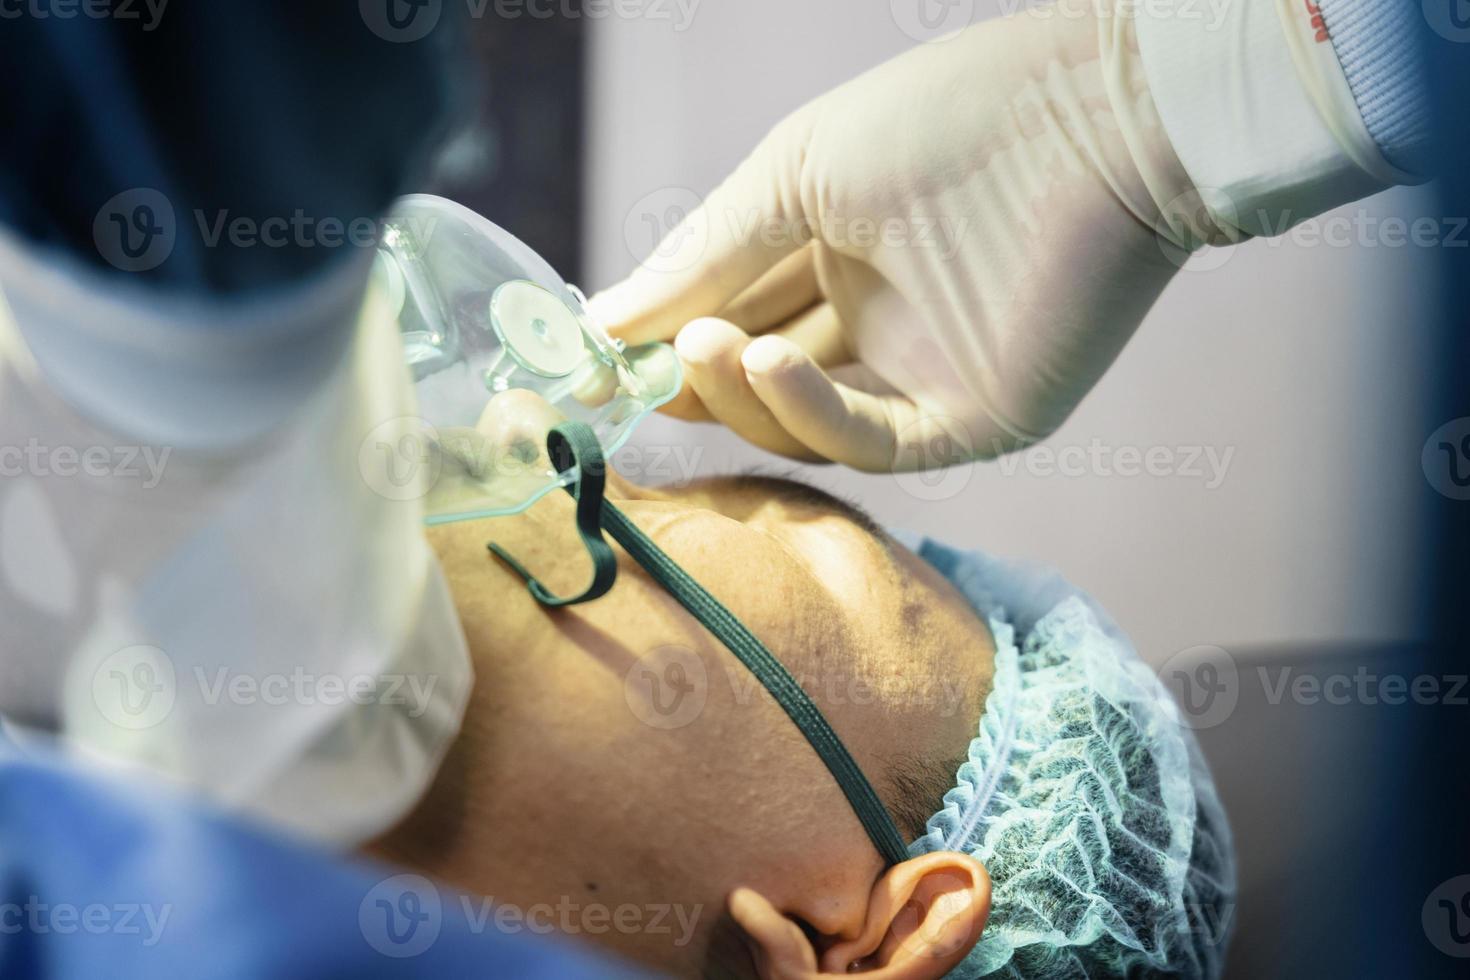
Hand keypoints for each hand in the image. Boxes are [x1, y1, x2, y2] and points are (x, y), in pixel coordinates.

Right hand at [591, 1, 1223, 471]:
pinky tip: (764, 358)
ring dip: (738, 392)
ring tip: (701, 344)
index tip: (592, 354)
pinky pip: (869, 441)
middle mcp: (872, 324)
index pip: (729, 316)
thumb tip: (601, 319)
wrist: (1095, 116)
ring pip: (801, 425)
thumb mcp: (794, 176)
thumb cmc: (945, 121)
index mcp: (832, 256)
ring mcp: (920, 378)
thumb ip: (703, 253)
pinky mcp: (970, 419)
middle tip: (633, 368)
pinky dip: (808, 412)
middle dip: (691, 376)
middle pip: (756, 383)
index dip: (662, 338)